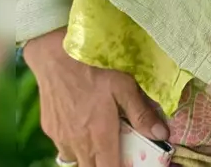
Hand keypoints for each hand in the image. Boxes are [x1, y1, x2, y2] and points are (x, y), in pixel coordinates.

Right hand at [23, 29, 168, 166]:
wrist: (54, 54)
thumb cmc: (93, 67)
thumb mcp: (124, 86)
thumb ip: (141, 113)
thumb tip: (161, 135)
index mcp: (99, 135)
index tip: (128, 163)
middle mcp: (78, 143)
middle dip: (104, 164)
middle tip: (115, 152)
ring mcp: (60, 137)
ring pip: (75, 160)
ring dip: (88, 157)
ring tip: (98, 140)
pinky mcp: (49, 129)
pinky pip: (63, 147)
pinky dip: (73, 144)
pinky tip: (81, 126)